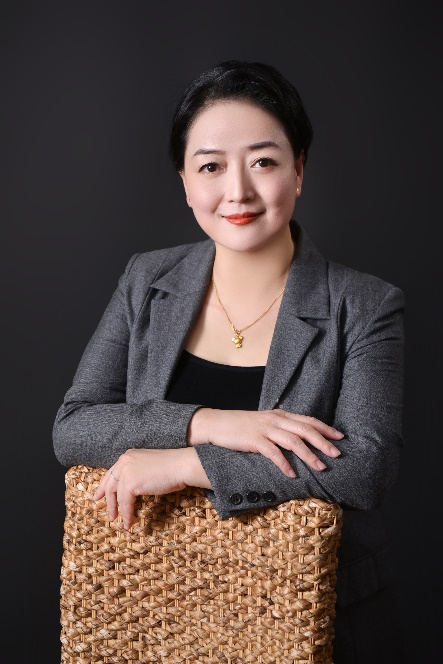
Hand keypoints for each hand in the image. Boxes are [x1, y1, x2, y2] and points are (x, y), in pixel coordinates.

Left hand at [92, 448, 188, 529]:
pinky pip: (125, 503)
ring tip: (121, 521)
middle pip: (110, 484)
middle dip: (107, 500)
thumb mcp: (148, 466)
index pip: (112, 472)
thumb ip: (137, 472)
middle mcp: (124, 462)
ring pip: (117, 496)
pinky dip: (127, 514)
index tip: (98, 496)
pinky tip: (129, 522)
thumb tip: (131, 488)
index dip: (104, 486)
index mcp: (128, 456)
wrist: (180, 465)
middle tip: (109, 513)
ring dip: (119, 511)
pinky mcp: (131, 484)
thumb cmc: (171, 467)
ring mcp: (126, 472)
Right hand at [189, 408, 342, 476]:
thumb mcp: (264, 423)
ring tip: (320, 468)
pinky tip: (292, 474)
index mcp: (280, 415)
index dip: (326, 429)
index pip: (308, 420)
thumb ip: (281, 428)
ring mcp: (265, 429)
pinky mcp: (254, 440)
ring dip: (309, 455)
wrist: (216, 424)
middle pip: (305, 430)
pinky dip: (284, 464)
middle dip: (323, 442)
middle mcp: (275, 420)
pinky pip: (273, 452)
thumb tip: (299, 439)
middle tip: (337, 454)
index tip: (341, 437)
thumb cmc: (241, 427)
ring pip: (293, 441)